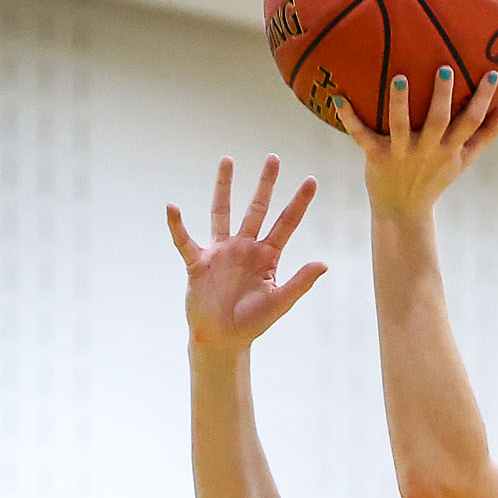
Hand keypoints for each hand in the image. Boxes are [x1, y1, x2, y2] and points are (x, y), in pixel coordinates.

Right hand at [167, 155, 326, 351]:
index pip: (286, 223)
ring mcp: (221, 253)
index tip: (311, 180)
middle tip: (274, 157)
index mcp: (267, 257)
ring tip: (228, 160)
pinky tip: (172, 207)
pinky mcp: (198, 263)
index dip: (298, 203)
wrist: (222, 339)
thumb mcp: (280, 302)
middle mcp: (245, 248)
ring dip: (224, 187)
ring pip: (222, 212)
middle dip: (266, 184)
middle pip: (256, 208)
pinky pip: (186, 241)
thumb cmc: (252, 323)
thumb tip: (324, 263)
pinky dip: (178, 226)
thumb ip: (300, 282)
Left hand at [336, 68, 497, 218]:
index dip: (483, 101)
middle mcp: (427, 151)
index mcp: (449, 150)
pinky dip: (349, 119)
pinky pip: (362, 137)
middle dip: (442, 97)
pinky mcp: (376, 158)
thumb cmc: (434, 178)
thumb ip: (485, 134)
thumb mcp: (463, 160)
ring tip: (399, 78)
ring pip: (399, 126)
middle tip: (445, 69)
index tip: (492, 75)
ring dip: (399, 103)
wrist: (402, 212)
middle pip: (437, 122)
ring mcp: (401, 155)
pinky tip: (338, 98)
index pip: (471, 123)